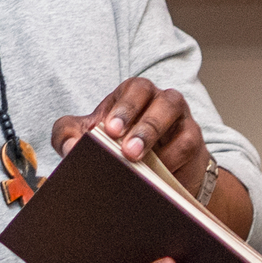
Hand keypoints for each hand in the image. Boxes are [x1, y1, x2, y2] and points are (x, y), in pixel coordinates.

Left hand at [54, 79, 219, 220]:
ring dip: (156, 138)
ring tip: (136, 158)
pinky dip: (171, 158)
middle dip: (143, 124)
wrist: (155, 173)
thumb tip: (69, 147)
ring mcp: (181, 120)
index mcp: (135, 93)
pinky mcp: (193, 141)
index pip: (134, 89)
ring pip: (176, 121)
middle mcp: (161, 101)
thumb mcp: (88, 138)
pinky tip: (156, 171)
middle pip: (162, 101)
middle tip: (126, 148)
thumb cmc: (119, 147)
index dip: (124, 108)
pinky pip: (186, 145)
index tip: (108, 130)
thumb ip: (68, 135)